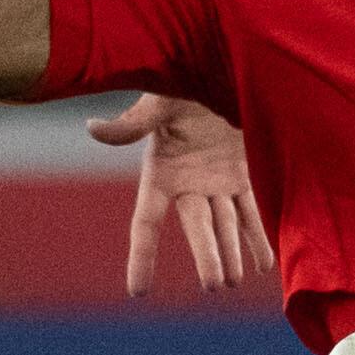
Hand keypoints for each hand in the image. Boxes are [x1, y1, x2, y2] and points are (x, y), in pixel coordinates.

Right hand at [88, 92, 269, 295]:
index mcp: (160, 171)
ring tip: (235, 282)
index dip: (142, 256)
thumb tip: (91, 129)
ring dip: (232, 252)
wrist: (219, 63)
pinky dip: (256, 236)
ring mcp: (216, 180)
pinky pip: (250, 211)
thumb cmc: (181, 81)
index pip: (146, 223)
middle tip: (214, 286)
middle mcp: (188, 183)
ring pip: (226, 225)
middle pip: (196, 229)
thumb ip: (131, 124)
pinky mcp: (241, 173)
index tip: (137, 292)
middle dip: (206, 257)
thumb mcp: (157, 103)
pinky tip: (263, 263)